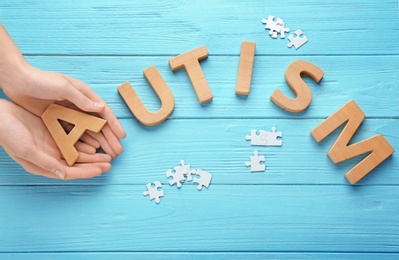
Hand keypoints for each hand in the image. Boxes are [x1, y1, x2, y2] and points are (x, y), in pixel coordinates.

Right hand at [0, 99, 111, 179]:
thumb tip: (64, 174)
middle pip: (77, 163)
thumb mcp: (26, 149)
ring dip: (91, 153)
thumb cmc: (8, 133)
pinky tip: (95, 138)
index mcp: (43, 165)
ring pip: (77, 151)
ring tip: (107, 153)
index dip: (87, 172)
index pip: (70, 172)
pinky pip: (72, 138)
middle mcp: (50, 157)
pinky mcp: (53, 132)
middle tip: (110, 162)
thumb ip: (46, 162)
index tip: (102, 170)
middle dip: (94, 164)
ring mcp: (52, 145)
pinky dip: (84, 140)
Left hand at [1, 63, 125, 157]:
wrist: (16, 81)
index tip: (122, 136)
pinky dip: (82, 143)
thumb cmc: (41, 80)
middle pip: (98, 124)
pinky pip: (73, 134)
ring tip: (107, 154)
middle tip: (118, 151)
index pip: (103, 112)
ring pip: (88, 131)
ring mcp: (69, 114)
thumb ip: (82, 99)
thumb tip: (101, 108)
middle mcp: (79, 105)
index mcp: (84, 94)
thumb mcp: (63, 87)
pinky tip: (89, 152)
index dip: (114, 124)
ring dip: (98, 143)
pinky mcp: (58, 120)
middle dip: (109, 138)